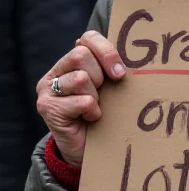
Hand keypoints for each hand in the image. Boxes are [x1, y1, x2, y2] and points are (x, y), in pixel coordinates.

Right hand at [36, 31, 125, 166]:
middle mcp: (55, 72)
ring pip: (80, 78)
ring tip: (95, 108)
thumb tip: (138, 55)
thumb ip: (112, 68)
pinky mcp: (48, 108)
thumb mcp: (109, 87)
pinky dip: (92, 111)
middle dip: (100, 76)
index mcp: (71, 61)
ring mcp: (47, 90)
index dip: (107, 51)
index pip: (87, 38)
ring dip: (95, 96)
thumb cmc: (104, 115)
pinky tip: (90, 119)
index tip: (120, 72)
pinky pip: (81, 101)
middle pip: (81, 55)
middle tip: (103, 93)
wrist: (88, 151)